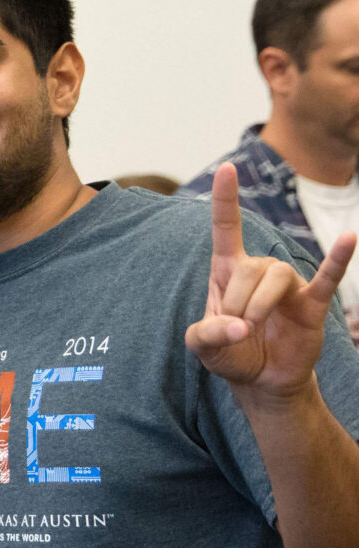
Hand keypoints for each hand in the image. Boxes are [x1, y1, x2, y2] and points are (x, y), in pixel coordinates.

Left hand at [186, 164, 355, 395]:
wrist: (261, 379)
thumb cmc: (229, 353)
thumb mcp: (203, 347)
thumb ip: (207, 335)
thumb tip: (240, 327)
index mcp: (228, 271)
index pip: (226, 228)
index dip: (225, 199)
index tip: (225, 168)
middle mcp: (260, 271)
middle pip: (252, 267)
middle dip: (237, 300)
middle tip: (234, 326)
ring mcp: (289, 285)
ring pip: (278, 276)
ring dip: (260, 303)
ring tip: (252, 326)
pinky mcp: (313, 303)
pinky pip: (328, 277)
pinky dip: (338, 259)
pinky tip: (349, 238)